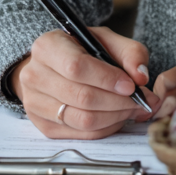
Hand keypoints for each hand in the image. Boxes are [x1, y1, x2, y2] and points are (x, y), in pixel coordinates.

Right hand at [11, 26, 160, 138]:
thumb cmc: (81, 50)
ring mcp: (35, 104)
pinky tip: (117, 116)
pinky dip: (106, 128)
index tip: (131, 85)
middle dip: (118, 102)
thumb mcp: (105, 40)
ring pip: (83, 120)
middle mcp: (35, 75)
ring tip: (133, 108)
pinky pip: (82, 134)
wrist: (54, 66)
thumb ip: (128, 52)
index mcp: (47, 47)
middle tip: (141, 100)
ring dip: (115, 117)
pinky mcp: (44, 126)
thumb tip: (141, 76)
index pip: (76, 67)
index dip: (107, 79)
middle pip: (82, 97)